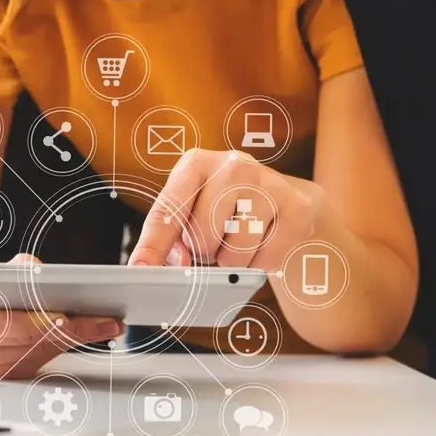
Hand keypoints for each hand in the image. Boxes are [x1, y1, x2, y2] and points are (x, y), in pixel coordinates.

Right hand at [0, 254, 123, 379]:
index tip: (62, 318)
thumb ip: (15, 270)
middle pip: (26, 340)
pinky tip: (92, 332)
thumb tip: (41, 275)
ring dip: (76, 338)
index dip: (28, 321)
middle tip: (102, 322)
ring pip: (39, 352)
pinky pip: (42, 360)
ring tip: (107, 324)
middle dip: (68, 330)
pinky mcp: (6, 374)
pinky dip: (67, 344)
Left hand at [128, 149, 322, 269]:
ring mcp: (268, 183)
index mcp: (195, 164)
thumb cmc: (226, 209)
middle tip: (214, 240)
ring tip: (238, 240)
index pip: (167, 212)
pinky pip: (264, 260)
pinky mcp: (297, 207)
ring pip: (234, 253)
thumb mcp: (192, 212)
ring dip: (231, 261)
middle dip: (203, 252)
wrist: (287, 200)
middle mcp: (231, 165)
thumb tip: (172, 264)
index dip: (152, 247)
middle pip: (201, 236)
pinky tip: (263, 243)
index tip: (139, 271)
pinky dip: (259, 264)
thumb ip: (172, 238)